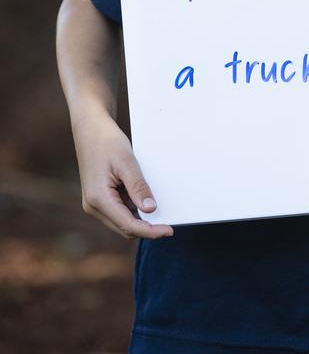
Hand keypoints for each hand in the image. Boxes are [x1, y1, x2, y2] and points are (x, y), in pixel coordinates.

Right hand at [73, 107, 173, 239]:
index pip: (128, 225)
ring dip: (140, 218)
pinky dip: (133, 208)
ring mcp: (95, 203)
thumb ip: (138, 187)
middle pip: (124, 228)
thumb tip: (151, 210)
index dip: (150, 231)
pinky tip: (145, 199)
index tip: (168, 230)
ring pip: (122, 220)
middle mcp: (93, 206)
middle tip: (168, 224)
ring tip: (159, 207)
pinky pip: (119, 210)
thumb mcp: (126, 162)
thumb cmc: (106, 141)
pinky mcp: (99, 198)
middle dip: (146, 228)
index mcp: (98, 199)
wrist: (90, 128)